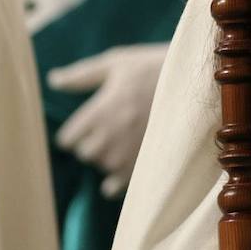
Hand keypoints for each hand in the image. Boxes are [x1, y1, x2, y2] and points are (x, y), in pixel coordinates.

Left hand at [49, 44, 165, 197]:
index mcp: (98, 111)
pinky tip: (124, 167)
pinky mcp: (145, 166)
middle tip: (110, 130)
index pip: (69, 138)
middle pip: (85, 154)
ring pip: (103, 166)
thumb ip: (82, 75)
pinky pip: (117, 186)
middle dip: (92, 143)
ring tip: (126, 141)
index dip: (76, 131)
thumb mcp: (118, 63)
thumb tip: (53, 80)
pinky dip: (116, 181)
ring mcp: (128, 154)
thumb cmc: (154, 68)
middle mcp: (109, 136)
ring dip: (108, 157)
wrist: (197, 82)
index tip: (89, 124)